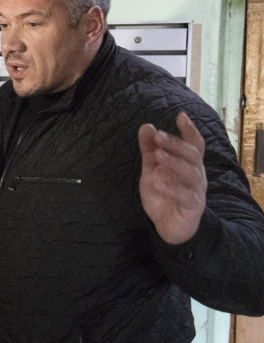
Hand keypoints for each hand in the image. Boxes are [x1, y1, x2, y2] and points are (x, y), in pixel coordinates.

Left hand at [138, 112, 206, 244]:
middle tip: (158, 136)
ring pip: (191, 173)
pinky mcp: (193, 206)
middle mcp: (196, 175)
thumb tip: (147, 126)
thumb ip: (150, 149)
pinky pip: (186, 195)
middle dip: (175, 143)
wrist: (168, 226)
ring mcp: (197, 191)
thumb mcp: (152, 169)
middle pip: (192, 154)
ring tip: (158, 155)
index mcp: (189, 164)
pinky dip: (172, 187)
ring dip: (174, 162)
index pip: (194, 144)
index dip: (189, 130)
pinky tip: (158, 181)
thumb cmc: (163, 194)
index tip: (180, 116)